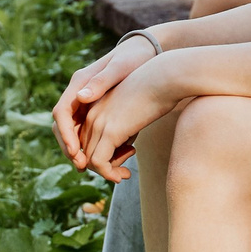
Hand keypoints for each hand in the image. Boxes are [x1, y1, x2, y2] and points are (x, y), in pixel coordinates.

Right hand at [50, 34, 159, 166]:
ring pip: (74, 132)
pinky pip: (88, 132)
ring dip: (80, 151)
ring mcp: (87, 102)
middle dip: (70, 148)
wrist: (146, 51)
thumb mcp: (120, 67)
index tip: (75, 152)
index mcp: (79, 83)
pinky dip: (93, 146)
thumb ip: (101, 82)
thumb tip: (81, 97)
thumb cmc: (135, 57)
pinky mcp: (97, 109)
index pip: (61, 112)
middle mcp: (79, 94)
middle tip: (82, 167)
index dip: (65, 134)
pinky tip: (108, 158)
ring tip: (92, 168)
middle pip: (63, 126)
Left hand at [74, 55, 183, 181]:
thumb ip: (121, 127)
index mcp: (93, 106)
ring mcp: (99, 122)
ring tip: (126, 173)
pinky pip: (99, 162)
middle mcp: (91, 114)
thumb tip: (122, 150)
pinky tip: (127, 173)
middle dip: (103, 166)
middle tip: (124, 169)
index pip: (85, 140)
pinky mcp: (110, 131)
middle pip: (85, 152)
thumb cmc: (154, 92)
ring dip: (108, 171)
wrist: (165, 78)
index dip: (98, 155)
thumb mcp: (130, 111)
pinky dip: (109, 173)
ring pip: (90, 160)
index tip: (118, 160)